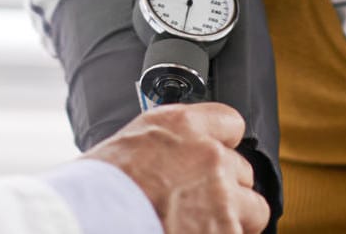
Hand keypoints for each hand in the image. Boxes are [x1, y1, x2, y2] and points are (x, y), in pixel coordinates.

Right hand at [84, 103, 268, 233]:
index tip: (214, 157)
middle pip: (242, 169)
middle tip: (196, 203)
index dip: (222, 144)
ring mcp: (222, 196)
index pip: (230, 122)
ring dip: (232, 217)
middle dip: (225, 188)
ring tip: (202, 225)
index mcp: (182, 126)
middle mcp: (209, 155)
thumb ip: (165, 145)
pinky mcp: (226, 230)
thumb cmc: (98, 189)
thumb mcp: (129, 145)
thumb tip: (170, 157)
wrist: (92, 219)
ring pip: (253, 207)